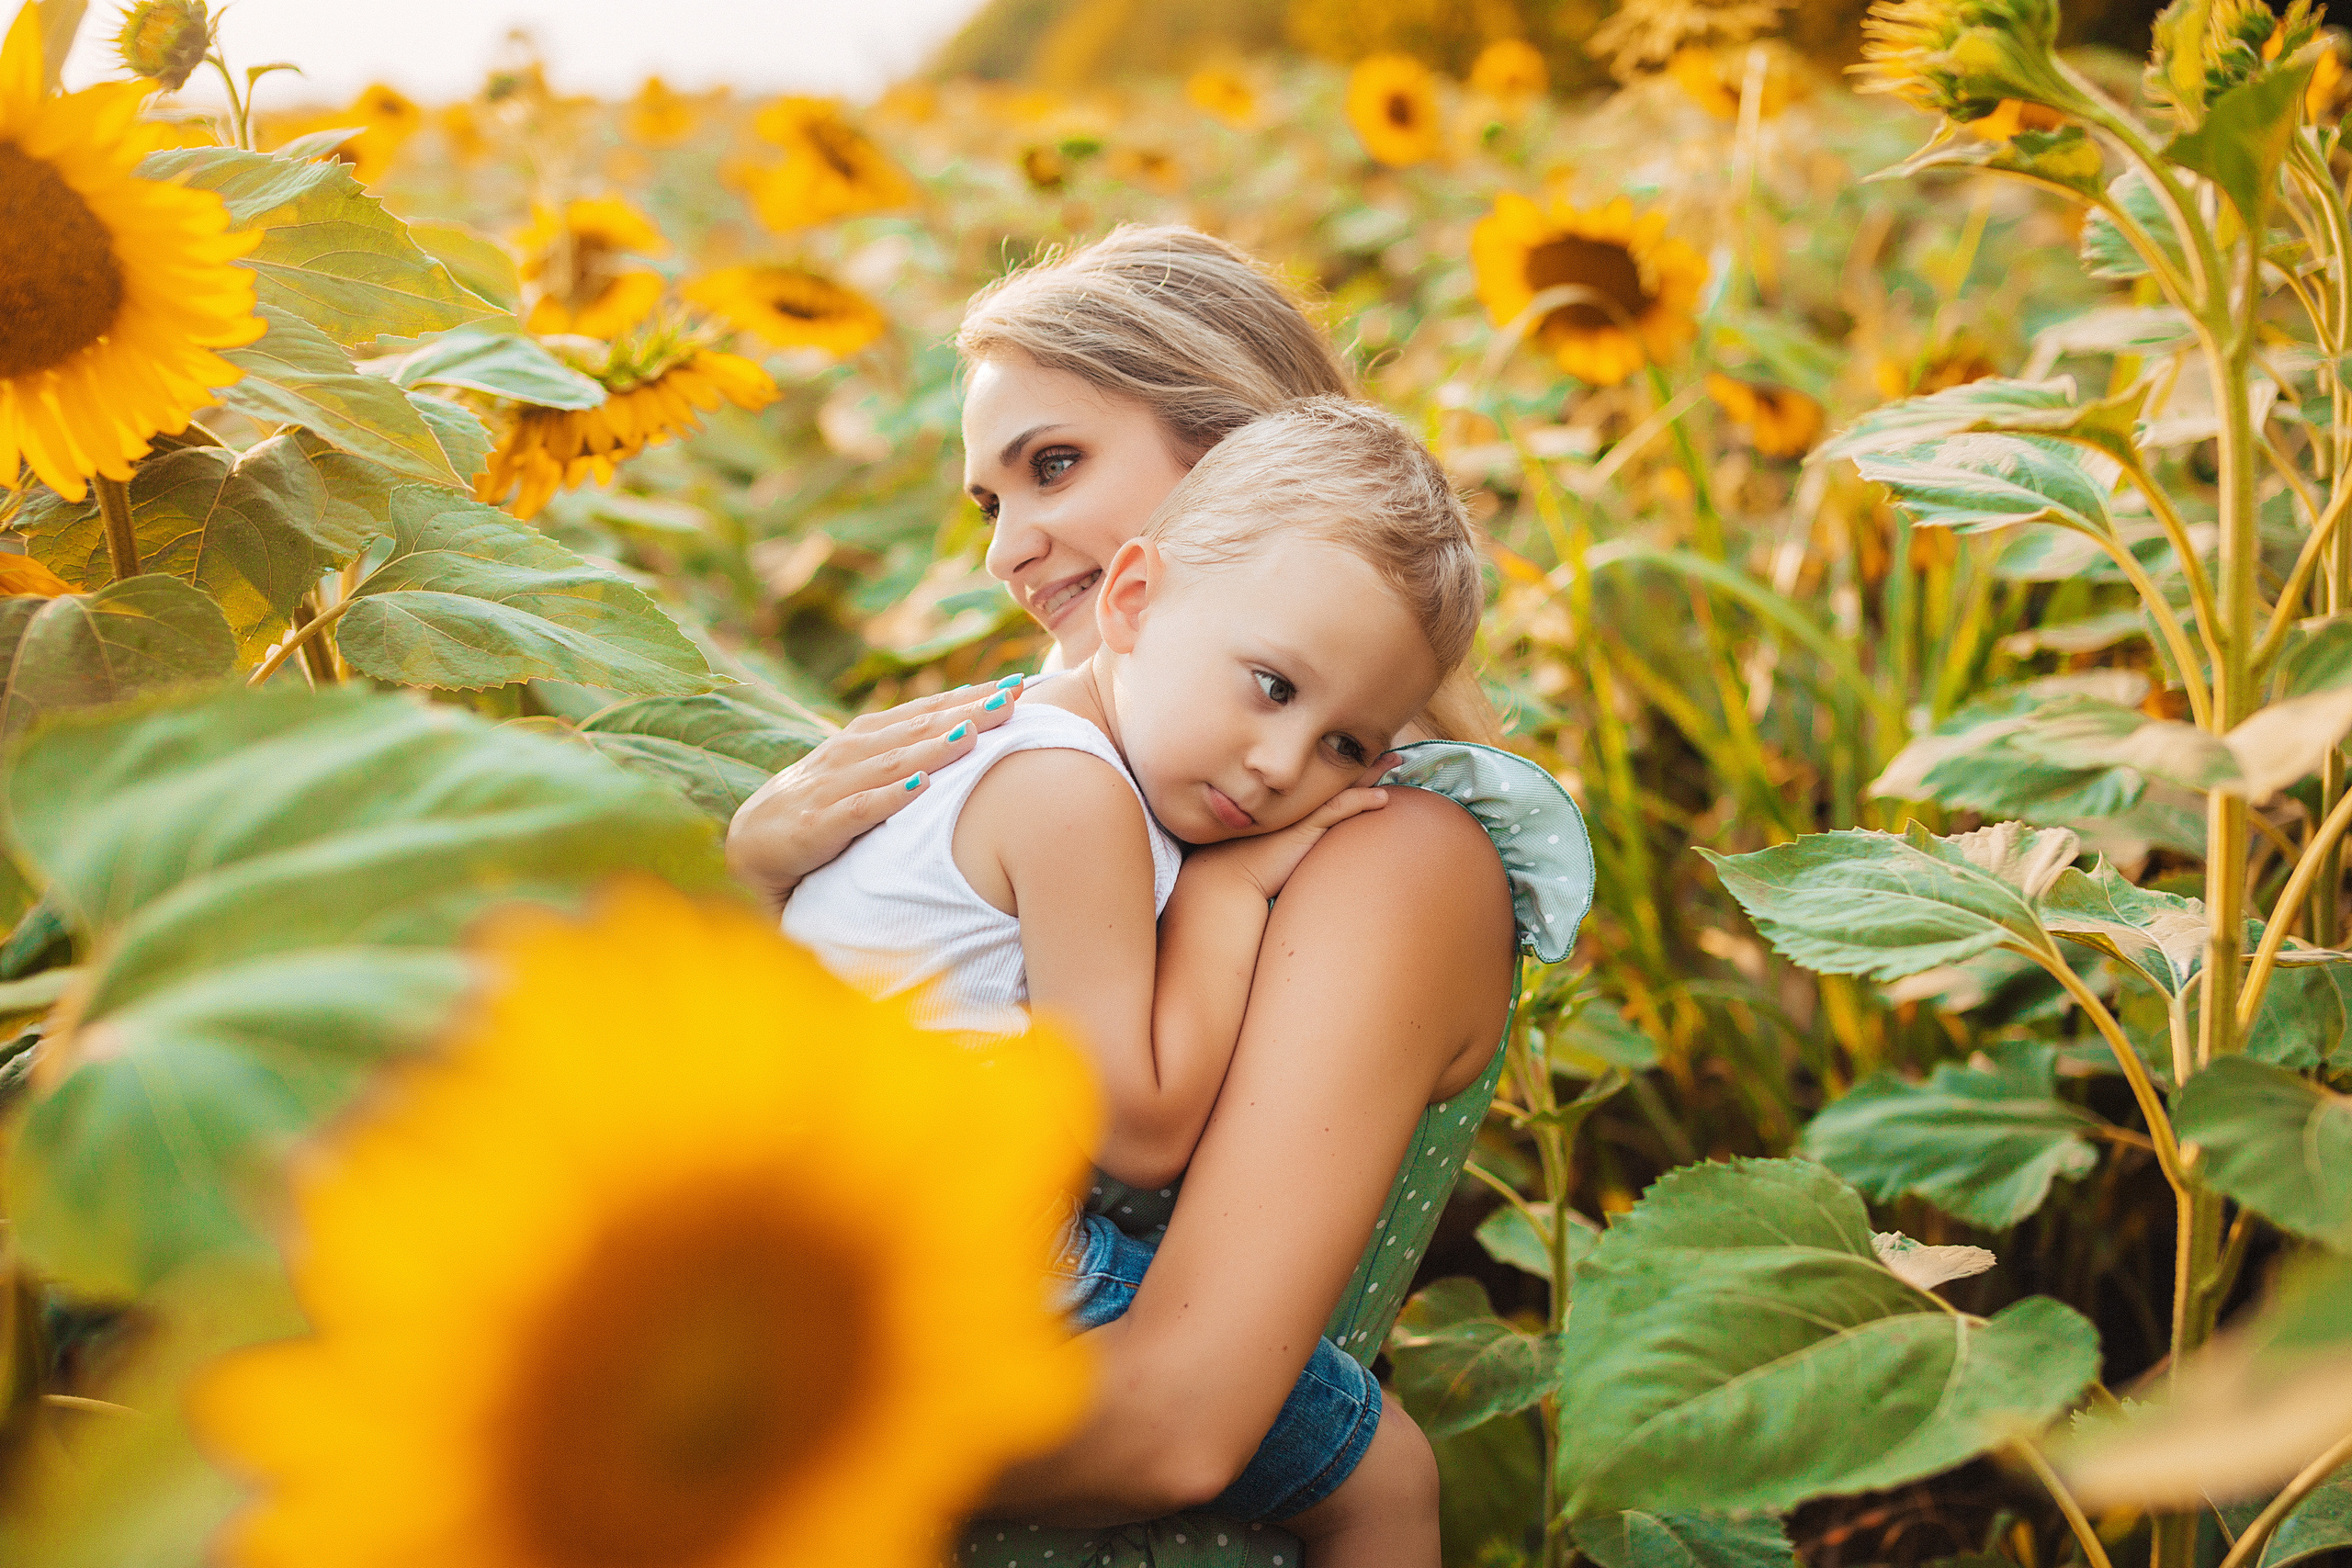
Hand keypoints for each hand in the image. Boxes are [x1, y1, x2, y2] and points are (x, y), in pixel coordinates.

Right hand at [724, 678, 1027, 908]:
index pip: (926, 711)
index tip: (1021, 685)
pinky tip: (923, 785)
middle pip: (919, 728)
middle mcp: (851, 753)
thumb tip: (968, 732)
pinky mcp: (818, 824)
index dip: (972, 696)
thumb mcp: (864, 778)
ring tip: (979, 731)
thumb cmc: (819, 809)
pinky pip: (860, 807)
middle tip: (1017, 696)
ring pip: (896, 761)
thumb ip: (906, 757)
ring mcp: (833, 786)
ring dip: (938, 745)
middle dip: (970, 710)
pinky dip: (892, 795)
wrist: (751, 846)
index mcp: (866, 739)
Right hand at [1198, 753, 1401, 901]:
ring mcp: (1302, 814)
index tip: (1366, 752)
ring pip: (1343, 786)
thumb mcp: (1265, 845)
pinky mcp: (1306, 828)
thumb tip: (1292, 844)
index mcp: (1288, 803)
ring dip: (1371, 772)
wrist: (1224, 875)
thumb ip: (1283, 838)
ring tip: (1395, 759)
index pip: (1322, 778)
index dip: (1346, 765)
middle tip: (1390, 746)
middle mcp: (1296, 803)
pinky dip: (1363, 802)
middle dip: (1363, 759)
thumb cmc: (1239, 864)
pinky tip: (1384, 798)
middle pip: (1336, 774)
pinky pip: (1340, 809)